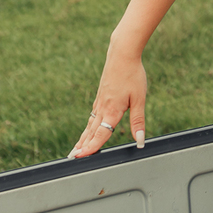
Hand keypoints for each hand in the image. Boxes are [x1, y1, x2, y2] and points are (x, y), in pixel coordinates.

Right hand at [68, 44, 147, 159]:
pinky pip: (92, 115)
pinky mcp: (100, 96)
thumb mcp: (140, 99)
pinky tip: (88, 129)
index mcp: (112, 111)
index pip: (100, 135)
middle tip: (72, 158)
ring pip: (90, 124)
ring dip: (83, 138)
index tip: (82, 157)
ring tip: (76, 149)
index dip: (91, 147)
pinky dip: (88, 126)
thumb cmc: (132, 74)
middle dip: (82, 146)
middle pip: (91, 132)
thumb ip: (138, 121)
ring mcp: (100, 102)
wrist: (122, 54)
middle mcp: (103, 108)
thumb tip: (140, 140)